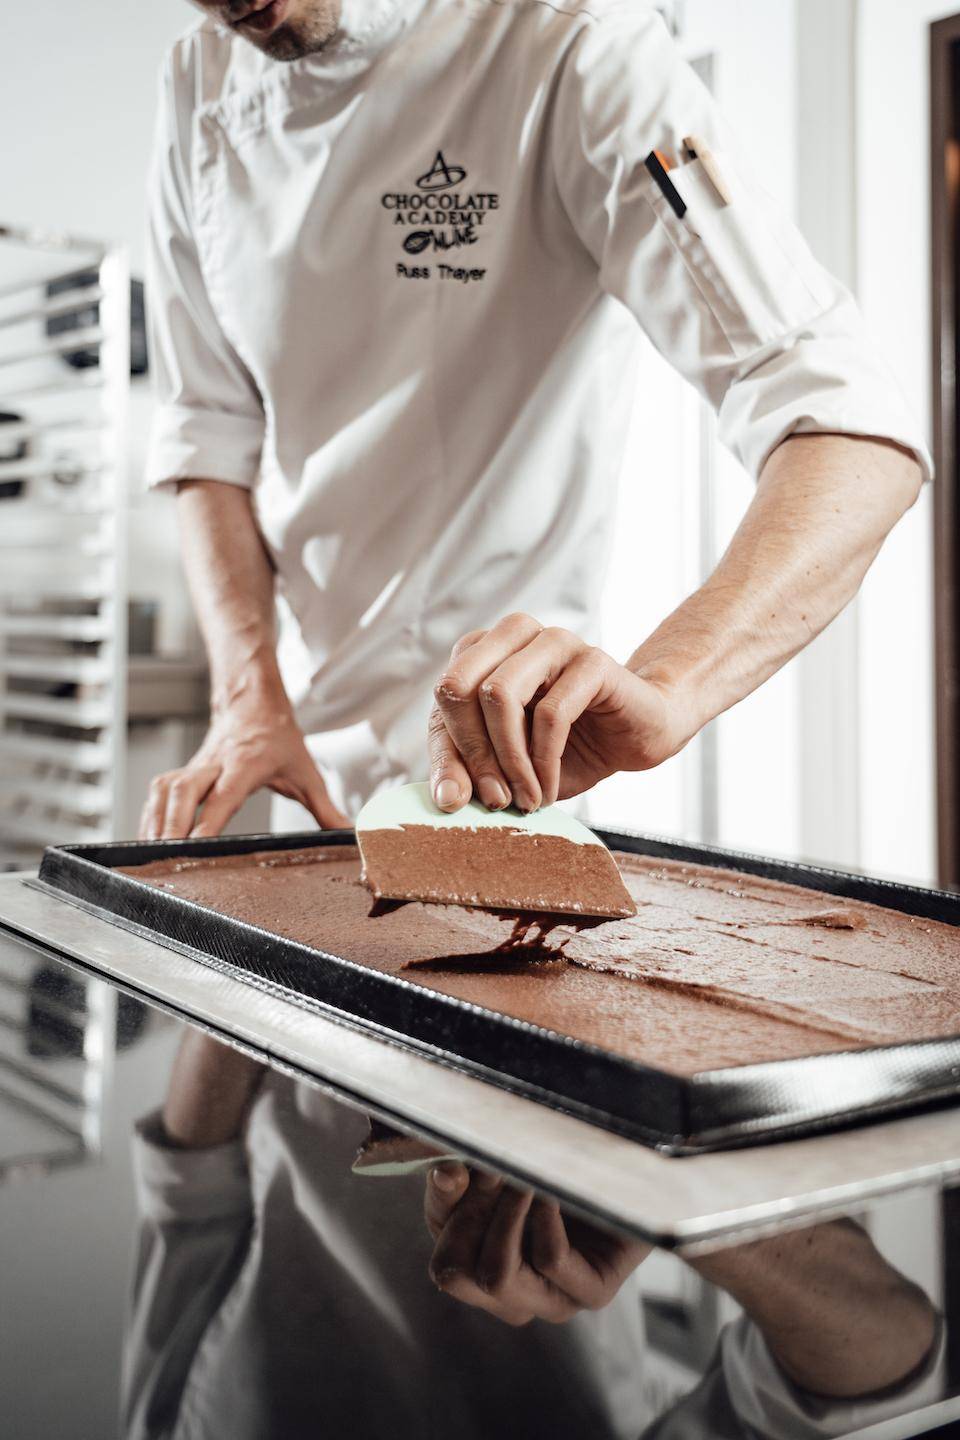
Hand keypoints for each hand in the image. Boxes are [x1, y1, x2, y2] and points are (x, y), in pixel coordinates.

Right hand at [139, 685, 347, 839]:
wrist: (254, 701)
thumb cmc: (279, 737)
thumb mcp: (307, 773)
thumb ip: (326, 808)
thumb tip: (349, 834)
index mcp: (246, 765)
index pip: (223, 796)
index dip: (207, 821)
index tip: (195, 846)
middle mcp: (215, 763)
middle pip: (183, 791)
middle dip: (172, 825)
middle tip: (165, 856)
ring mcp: (196, 765)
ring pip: (165, 789)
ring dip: (155, 821)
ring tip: (151, 854)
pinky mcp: (183, 770)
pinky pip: (158, 791)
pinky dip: (150, 815)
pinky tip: (149, 838)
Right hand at [424, 1163, 650, 1325]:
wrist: (626, 1174)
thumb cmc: (554, 1173)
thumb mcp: (497, 1173)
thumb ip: (463, 1180)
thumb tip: (446, 1173)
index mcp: (484, 1274)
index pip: (443, 1260)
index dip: (444, 1207)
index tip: (459, 1163)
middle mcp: (513, 1298)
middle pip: (454, 1275)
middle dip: (468, 1213)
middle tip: (493, 1170)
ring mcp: (553, 1301)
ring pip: (497, 1276)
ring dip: (504, 1215)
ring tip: (523, 1179)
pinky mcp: (593, 1291)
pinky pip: (550, 1260)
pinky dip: (544, 1218)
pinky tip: (551, 1192)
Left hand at [428, 613, 693, 811]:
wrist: (637, 735)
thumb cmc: (567, 748)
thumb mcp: (509, 767)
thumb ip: (473, 772)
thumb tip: (446, 798)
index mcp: (484, 651)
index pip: (444, 697)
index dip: (448, 753)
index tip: (460, 800)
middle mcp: (514, 635)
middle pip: (459, 686)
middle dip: (473, 752)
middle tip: (495, 799)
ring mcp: (554, 641)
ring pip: (500, 694)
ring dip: (509, 760)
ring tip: (525, 799)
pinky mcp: (592, 661)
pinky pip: (551, 714)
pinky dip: (544, 762)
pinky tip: (548, 790)